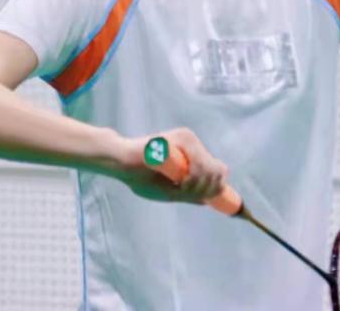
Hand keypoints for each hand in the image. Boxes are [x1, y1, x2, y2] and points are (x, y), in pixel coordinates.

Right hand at [114, 127, 228, 204]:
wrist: (121, 163)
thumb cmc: (141, 176)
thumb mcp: (168, 191)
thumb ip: (187, 194)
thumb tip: (207, 201)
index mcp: (193, 154)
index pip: (218, 170)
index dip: (217, 188)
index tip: (206, 199)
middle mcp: (193, 144)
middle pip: (218, 171)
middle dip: (208, 190)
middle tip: (187, 194)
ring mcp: (187, 139)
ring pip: (210, 169)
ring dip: (199, 186)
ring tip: (181, 189)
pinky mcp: (179, 139)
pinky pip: (197, 164)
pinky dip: (192, 178)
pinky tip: (181, 182)